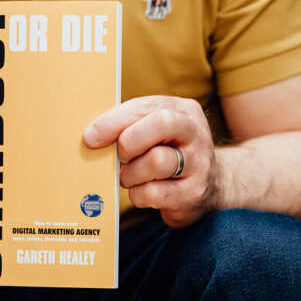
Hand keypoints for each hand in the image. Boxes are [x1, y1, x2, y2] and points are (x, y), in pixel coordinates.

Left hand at [83, 95, 219, 227]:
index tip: (90, 136)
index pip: (146, 106)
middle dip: (130, 142)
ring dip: (131, 173)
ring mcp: (200, 163)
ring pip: (156, 161)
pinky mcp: (194, 193)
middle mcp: (196, 132)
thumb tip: (91, 136)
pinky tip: (142, 191)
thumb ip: (127, 126)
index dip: (114, 120)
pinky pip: (154, 193)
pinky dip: (139, 195)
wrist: (209, 186)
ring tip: (130, 177)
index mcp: (182, 110)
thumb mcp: (153, 131)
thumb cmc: (168, 153)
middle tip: (120, 157)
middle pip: (162, 123)